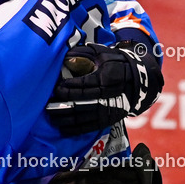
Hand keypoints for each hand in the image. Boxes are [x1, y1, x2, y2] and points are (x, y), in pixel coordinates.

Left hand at [47, 42, 163, 133]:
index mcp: (108, 77)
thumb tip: (66, 57)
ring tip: (51, 116)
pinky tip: (62, 127)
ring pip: (83, 117)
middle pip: (82, 102)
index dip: (70, 87)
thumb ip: (85, 54)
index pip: (85, 84)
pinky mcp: (107, 120)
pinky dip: (74, 129)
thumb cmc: (116, 64)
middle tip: (48, 105)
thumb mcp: (103, 54)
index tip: (57, 88)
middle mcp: (109, 96)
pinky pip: (88, 127)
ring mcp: (108, 110)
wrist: (136, 80)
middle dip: (63, 105)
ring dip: (65, 118)